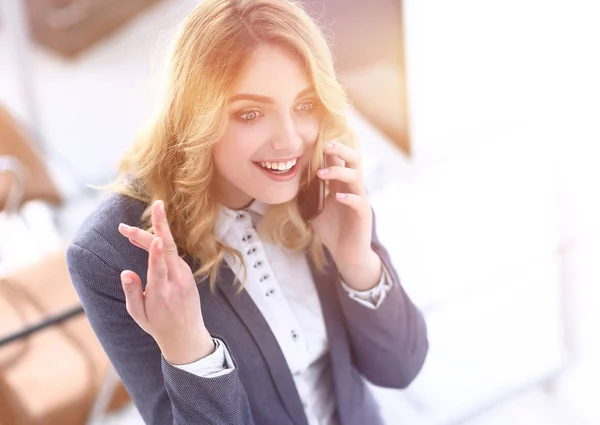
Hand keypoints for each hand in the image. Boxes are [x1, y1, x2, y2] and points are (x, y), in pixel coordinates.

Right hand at [117, 200, 213, 364]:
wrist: (187, 335)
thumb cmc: (158, 325)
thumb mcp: (139, 314)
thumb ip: (132, 292)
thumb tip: (125, 272)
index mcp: (162, 294)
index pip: (160, 270)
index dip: (158, 254)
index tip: (158, 239)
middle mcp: (177, 282)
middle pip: (170, 249)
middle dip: (162, 226)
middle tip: (154, 206)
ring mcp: (185, 276)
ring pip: (171, 249)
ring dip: (152, 234)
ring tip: (126, 231)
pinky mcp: (188, 273)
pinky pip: (173, 254)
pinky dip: (160, 245)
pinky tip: (145, 240)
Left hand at [311, 141, 381, 289]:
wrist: (346, 253)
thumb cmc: (332, 229)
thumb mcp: (314, 208)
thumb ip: (306, 193)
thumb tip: (286, 181)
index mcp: (341, 183)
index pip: (339, 159)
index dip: (329, 149)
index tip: (313, 140)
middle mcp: (352, 187)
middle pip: (354, 159)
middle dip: (341, 150)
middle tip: (325, 146)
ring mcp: (359, 200)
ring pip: (356, 177)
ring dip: (339, 172)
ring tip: (321, 173)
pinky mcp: (363, 214)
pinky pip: (359, 201)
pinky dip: (348, 198)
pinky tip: (336, 197)